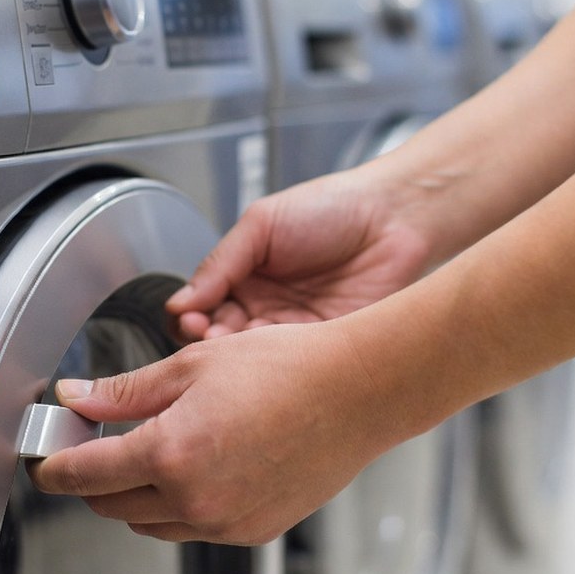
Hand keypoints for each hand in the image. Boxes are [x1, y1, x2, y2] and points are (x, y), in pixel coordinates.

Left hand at [25, 321, 415, 545]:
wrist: (359, 393)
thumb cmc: (286, 368)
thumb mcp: (191, 366)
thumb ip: (125, 391)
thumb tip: (75, 398)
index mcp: (171, 454)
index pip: (86, 474)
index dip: (54, 469)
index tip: (43, 463)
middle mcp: (195, 499)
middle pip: (112, 506)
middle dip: (93, 479)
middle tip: (93, 443)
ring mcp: (226, 522)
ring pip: (152, 523)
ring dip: (137, 495)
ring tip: (150, 450)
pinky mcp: (253, 531)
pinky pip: (195, 528)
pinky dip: (180, 505)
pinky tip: (197, 465)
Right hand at [167, 166, 431, 339]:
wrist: (393, 216)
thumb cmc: (331, 208)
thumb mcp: (261, 224)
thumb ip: (220, 262)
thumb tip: (180, 300)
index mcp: (244, 277)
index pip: (202, 307)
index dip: (190, 316)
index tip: (188, 316)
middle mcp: (265, 308)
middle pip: (221, 338)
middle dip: (209, 340)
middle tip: (208, 336)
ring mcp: (294, 330)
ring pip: (253, 358)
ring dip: (239, 357)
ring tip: (237, 345)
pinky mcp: (324, 346)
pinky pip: (292, 364)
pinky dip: (276, 365)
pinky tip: (268, 357)